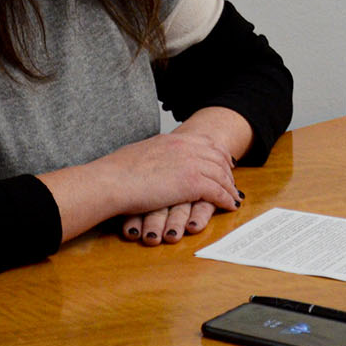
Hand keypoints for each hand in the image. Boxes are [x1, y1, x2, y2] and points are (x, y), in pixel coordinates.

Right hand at [118, 118, 248, 244]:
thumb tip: (152, 161)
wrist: (111, 181)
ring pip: (221, 174)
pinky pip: (217, 191)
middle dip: (227, 170)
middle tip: (232, 182)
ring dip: (229, 187)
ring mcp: (190, 163)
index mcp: (172, 140)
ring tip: (234, 197)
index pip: (205, 143)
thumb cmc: (116, 172)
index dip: (217, 155)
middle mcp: (185, 147)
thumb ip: (153, 155)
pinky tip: (229, 205)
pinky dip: (226, 199)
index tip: (222, 164)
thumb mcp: (139, 154)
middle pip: (218, 157)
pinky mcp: (192, 182)